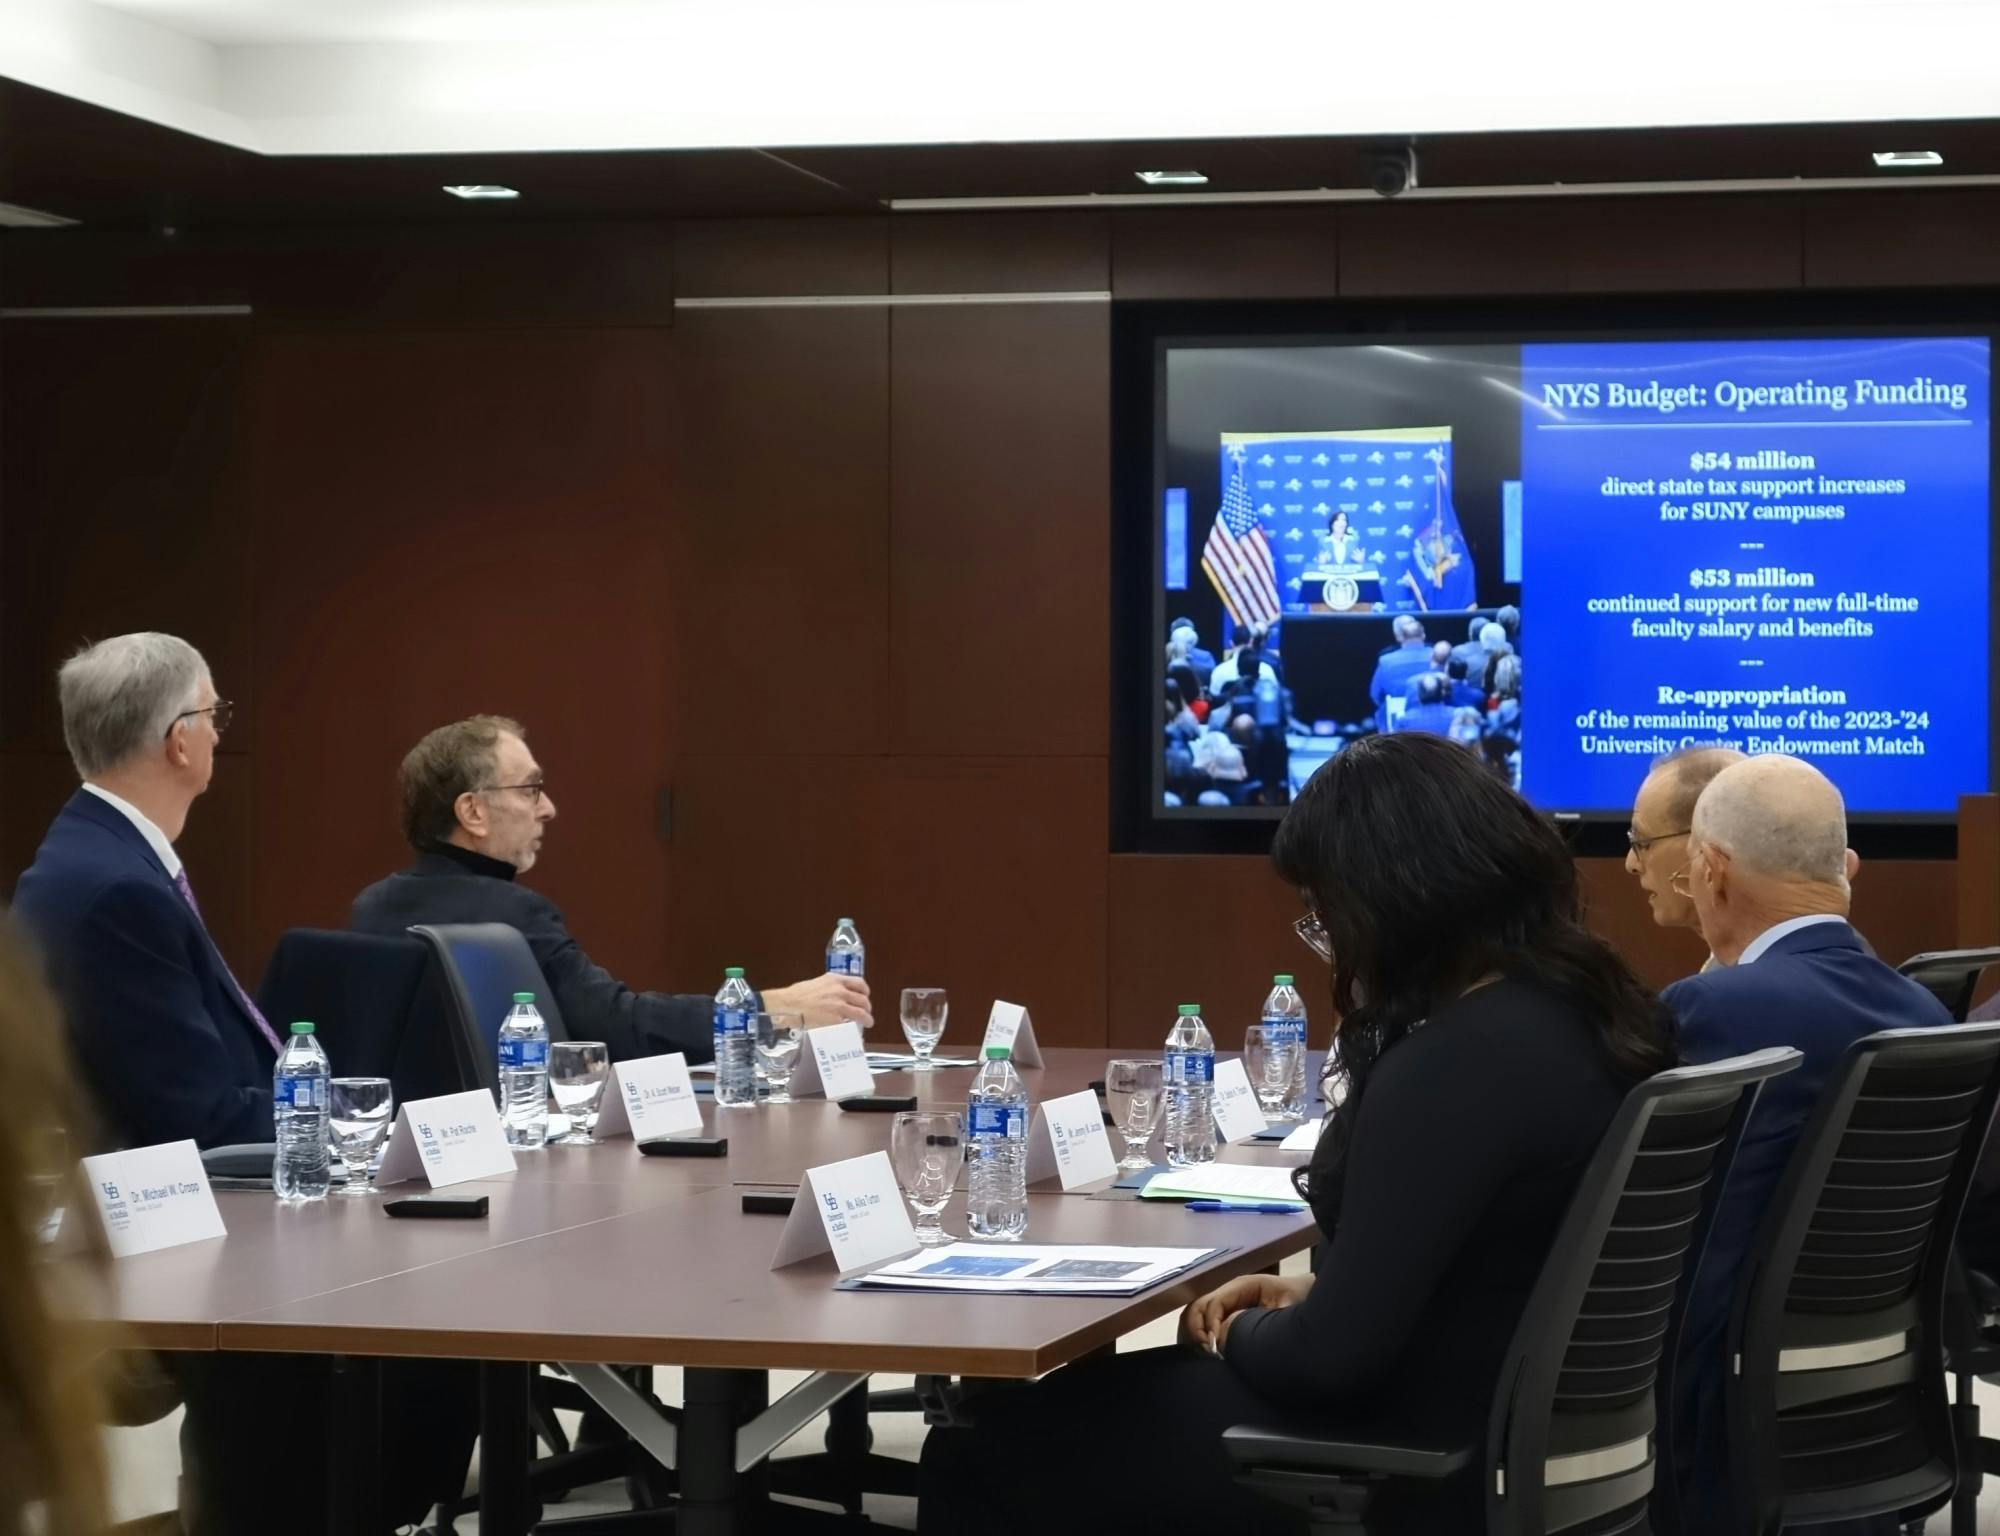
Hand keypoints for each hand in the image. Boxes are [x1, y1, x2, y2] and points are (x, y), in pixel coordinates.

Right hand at [762, 974, 872, 1030]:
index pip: (859, 983)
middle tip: (867, 1012)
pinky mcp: (835, 1021)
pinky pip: (849, 1025)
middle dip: (867, 1008)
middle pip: (863, 1000)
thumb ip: (830, 987)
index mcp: (836, 980)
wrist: (788, 1005)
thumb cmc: (797, 995)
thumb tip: (837, 994)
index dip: (865, 991)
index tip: (865, 995)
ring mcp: (839, 1007)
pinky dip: (852, 1028)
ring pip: (861, 1014)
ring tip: (867, 1022)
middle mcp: (840, 992)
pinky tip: (851, 1030)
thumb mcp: (817, 983)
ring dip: (867, 1019)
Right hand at [1179, 1272, 1310, 1353]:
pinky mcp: (1226, 1316)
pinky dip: (1198, 1337)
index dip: (1210, 1324)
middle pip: (1197, 1307)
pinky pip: (1202, 1324)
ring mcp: (1225, 1304)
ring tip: (1208, 1353)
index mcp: (1241, 1286)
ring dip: (1194, 1334)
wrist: (1306, 1295)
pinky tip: (1210, 1352)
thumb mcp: (1287, 1310)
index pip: (1214, 1303)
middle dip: (1197, 1330)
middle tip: (1210, 1352)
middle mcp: (1228, 1293)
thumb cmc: (1298, 1298)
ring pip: (1195, 1315)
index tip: (1215, 1346)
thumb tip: (1231, 1335)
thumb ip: (1262, 1321)